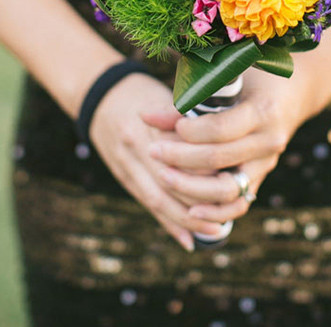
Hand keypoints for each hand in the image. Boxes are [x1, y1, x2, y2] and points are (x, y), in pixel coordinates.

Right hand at [89, 72, 227, 250]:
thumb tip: (222, 141)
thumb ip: (188, 118)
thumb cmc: (142, 91)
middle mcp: (135, 147)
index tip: (231, 176)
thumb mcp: (165, 96)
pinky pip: (147, 204)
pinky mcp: (123, 176)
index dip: (206, 168)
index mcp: (148, 124)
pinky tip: (188, 240)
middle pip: (169, 183)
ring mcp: (126, 165)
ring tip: (215, 230)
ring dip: (186, 220)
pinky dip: (168, 223)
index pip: (181, 155)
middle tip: (229, 211)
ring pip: (158, 200)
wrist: (99, 94)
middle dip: (199, 200)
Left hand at [142, 67, 312, 225]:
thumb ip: (189, 98)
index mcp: (263, 111)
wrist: (292, 92)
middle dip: (180, 158)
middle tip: (152, 150)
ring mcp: (266, 164)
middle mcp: (268, 141)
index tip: (169, 127)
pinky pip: (238, 204)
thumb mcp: (227, 78)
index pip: (221, 129)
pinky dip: (215, 212)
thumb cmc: (253, 75)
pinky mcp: (260, 178)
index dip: (191, 132)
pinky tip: (189, 210)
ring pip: (228, 190)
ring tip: (163, 176)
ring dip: (191, 189)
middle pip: (219, 160)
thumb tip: (145, 116)